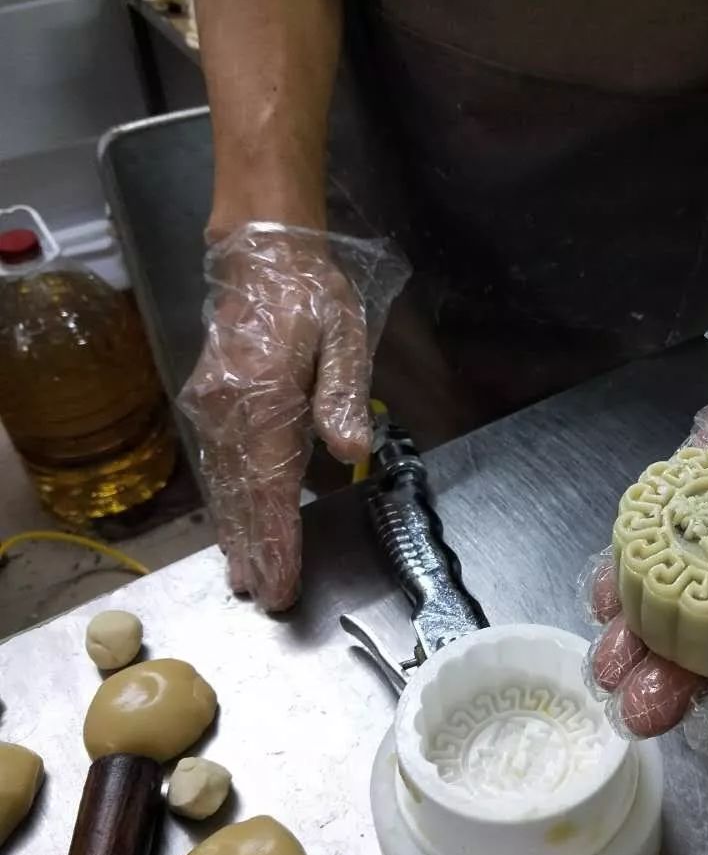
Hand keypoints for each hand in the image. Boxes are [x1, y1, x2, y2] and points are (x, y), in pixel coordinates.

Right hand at [178, 227, 372, 610]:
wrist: (261, 257)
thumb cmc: (311, 298)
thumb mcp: (342, 336)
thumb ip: (342, 395)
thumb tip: (351, 452)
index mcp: (264, 395)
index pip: (272, 483)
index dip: (278, 537)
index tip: (282, 579)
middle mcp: (228, 409)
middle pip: (245, 494)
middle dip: (257, 548)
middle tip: (267, 597)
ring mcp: (212, 408)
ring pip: (226, 484)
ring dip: (237, 533)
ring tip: (245, 577)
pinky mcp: (208, 404)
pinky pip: (219, 464)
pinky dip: (228, 501)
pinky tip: (234, 527)